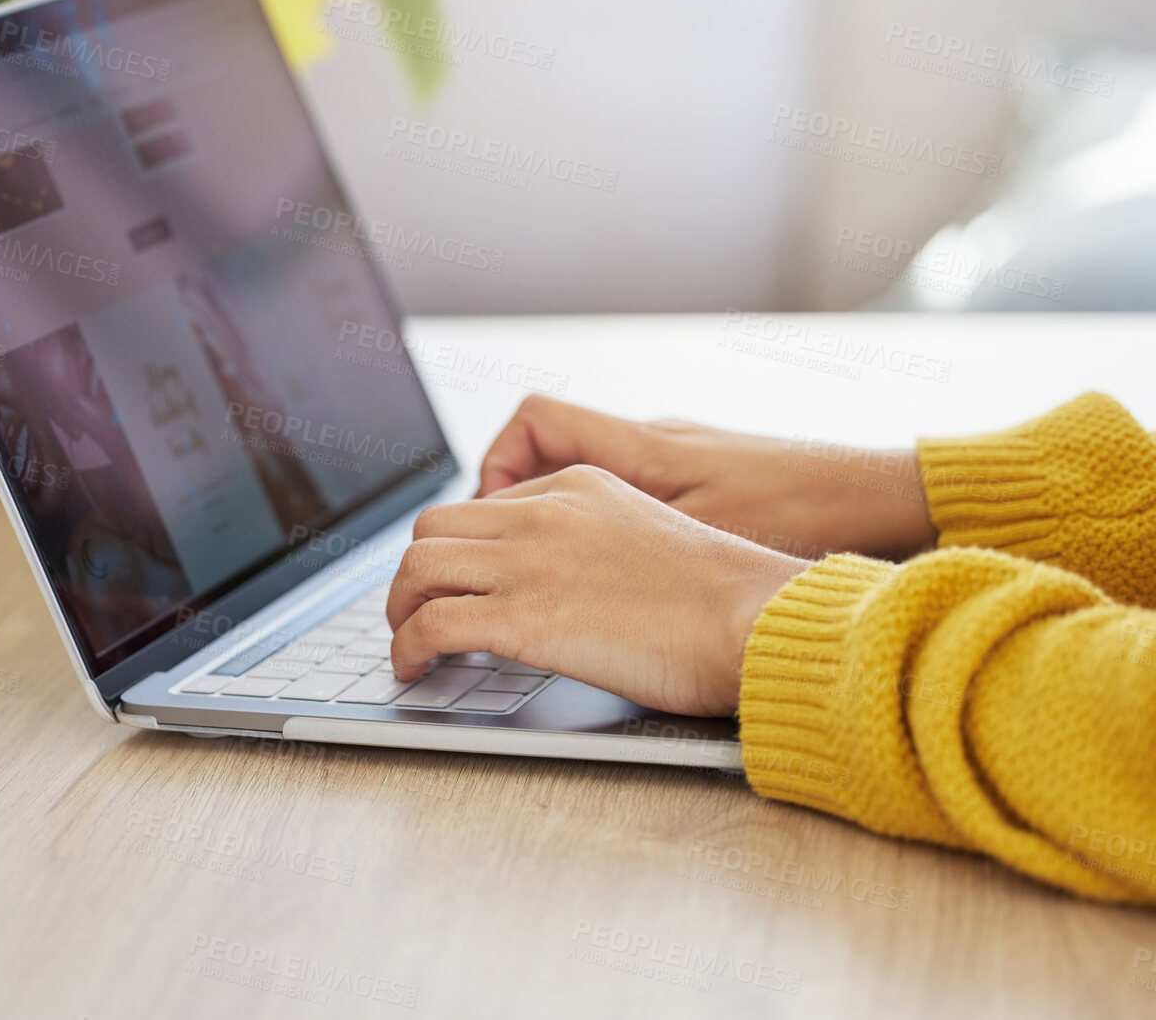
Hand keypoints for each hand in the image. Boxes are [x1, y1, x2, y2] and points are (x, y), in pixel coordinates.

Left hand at [386, 465, 812, 716]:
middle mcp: (543, 515)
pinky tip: (414, 668)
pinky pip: (431, 624)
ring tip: (408, 643)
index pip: (484, 506)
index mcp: (576, 487)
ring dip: (401, 609)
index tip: (454, 582)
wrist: (755, 617)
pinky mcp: (523, 618)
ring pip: (419, 568)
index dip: (459, 550)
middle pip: (436, 528)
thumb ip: (598, 545)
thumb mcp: (650, 537)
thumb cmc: (726, 598)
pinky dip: (407, 647)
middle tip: (417, 611)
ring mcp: (529, 563)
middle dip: (416, 574)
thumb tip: (573, 585)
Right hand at [478, 395, 936, 559]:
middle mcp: (654, 440)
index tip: (489, 519)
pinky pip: (627, 489)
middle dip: (508, 499)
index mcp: (642, 447)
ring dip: (553, 514)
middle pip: (547, 445)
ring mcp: (680, 458)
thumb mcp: (703, 535)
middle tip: (497, 556)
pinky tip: (614, 570)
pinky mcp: (707, 480)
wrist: (883, 500)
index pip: (534, 420)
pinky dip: (600, 524)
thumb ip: (623, 539)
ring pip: (586, 473)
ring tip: (544, 570)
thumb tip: (556, 565)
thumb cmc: (805, 513)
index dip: (496, 465)